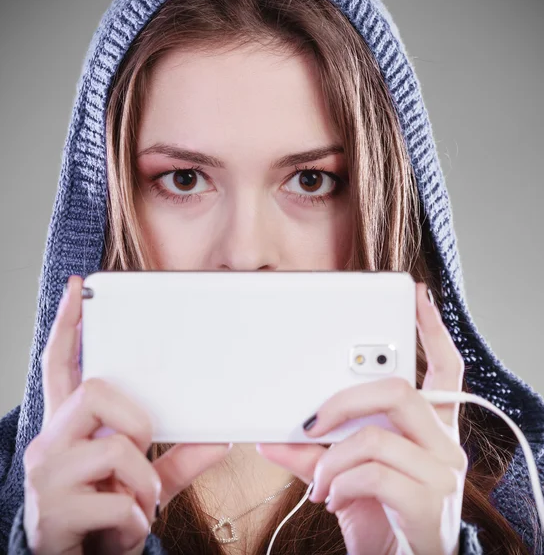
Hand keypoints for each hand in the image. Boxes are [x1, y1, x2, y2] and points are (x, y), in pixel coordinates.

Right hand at [23, 275, 231, 554]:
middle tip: (141, 449)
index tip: (79, 288)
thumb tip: (221, 438)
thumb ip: (182, 458)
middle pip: (94, 390)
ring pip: (114, 446)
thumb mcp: (147, 482)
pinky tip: (123, 529)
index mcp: (71, 428)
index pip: (62, 365)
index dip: (69, 326)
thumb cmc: (105, 516)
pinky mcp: (51, 510)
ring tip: (136, 502)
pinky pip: (118, 499)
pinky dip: (136, 517)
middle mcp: (51, 442)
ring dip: (140, 479)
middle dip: (134, 419)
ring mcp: (47, 474)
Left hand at [257, 282, 466, 554]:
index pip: (445, 367)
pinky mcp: (430, 501)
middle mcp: (445, 443)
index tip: (416, 296)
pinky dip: (339, 482)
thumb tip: (271, 438)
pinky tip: (333, 498)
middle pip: (399, 389)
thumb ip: (315, 454)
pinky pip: (372, 472)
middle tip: (312, 421)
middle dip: (344, 398)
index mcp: (431, 428)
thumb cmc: (380, 517)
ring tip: (319, 482)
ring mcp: (443, 471)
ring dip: (332, 457)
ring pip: (377, 433)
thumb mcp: (345, 477)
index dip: (433, 329)